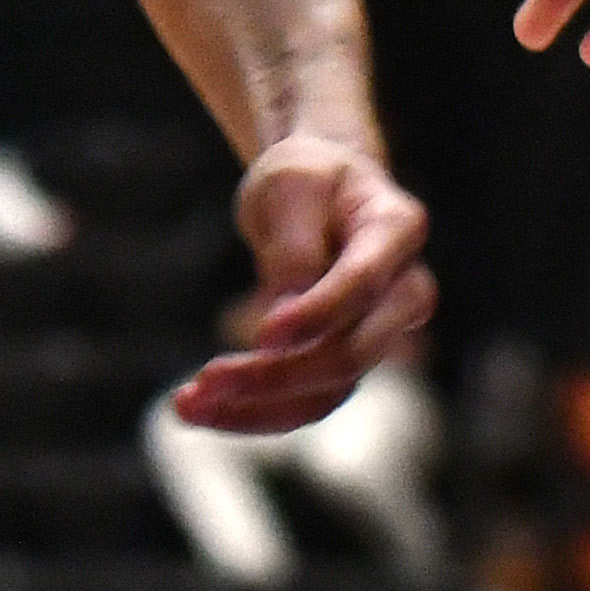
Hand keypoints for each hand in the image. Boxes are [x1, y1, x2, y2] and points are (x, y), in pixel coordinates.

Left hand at [177, 135, 432, 435]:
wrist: (318, 188)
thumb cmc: (306, 179)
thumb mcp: (290, 187)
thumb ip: (292, 252)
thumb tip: (282, 336)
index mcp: (396, 228)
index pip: (364, 283)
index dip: (317, 313)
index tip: (261, 333)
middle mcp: (403, 290)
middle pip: (353, 353)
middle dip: (277, 376)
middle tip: (205, 380)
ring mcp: (378, 333)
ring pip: (327, 392)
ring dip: (255, 407)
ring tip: (186, 404)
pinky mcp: (343, 360)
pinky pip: (305, 401)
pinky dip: (253, 411)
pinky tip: (199, 406)